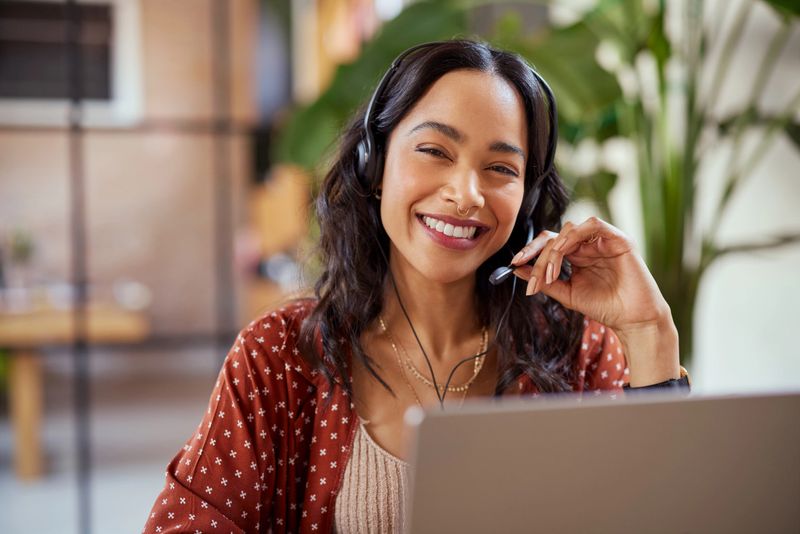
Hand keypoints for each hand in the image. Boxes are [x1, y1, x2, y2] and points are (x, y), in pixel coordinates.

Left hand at [511, 216, 679, 383]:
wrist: (632, 320)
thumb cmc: (604, 308)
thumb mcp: (567, 294)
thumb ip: (545, 281)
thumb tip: (516, 269)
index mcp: (576, 255)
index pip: (549, 244)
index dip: (530, 252)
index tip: (513, 264)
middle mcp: (588, 245)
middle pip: (554, 236)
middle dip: (537, 254)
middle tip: (526, 270)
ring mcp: (603, 240)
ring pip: (569, 230)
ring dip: (553, 250)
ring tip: (549, 275)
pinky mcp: (618, 238)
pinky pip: (592, 225)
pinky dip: (573, 237)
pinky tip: (564, 256)